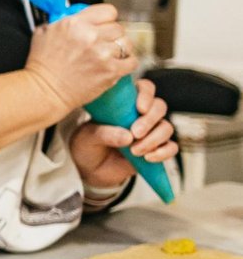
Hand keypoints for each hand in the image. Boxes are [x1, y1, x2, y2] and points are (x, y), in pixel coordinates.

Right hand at [25, 4, 136, 110]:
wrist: (44, 90)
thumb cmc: (42, 65)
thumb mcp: (43, 33)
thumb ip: (61, 21)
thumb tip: (72, 16)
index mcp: (75, 23)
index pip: (108, 11)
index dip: (106, 19)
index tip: (103, 25)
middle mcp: (91, 36)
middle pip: (118, 28)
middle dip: (112, 35)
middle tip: (104, 43)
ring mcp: (102, 54)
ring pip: (126, 44)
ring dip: (120, 49)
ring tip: (111, 55)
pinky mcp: (110, 71)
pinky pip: (132, 62)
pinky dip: (128, 63)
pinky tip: (119, 64)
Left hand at [69, 77, 177, 191]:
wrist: (90, 170)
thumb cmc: (87, 145)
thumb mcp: (87, 137)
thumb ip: (105, 133)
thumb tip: (127, 136)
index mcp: (123, 103)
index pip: (143, 88)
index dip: (146, 94)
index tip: (140, 108)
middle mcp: (139, 115)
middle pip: (159, 106)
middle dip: (150, 120)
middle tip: (135, 133)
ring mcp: (150, 131)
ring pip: (166, 127)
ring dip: (153, 139)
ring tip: (134, 151)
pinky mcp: (156, 149)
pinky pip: (171, 147)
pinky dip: (164, 152)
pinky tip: (148, 158)